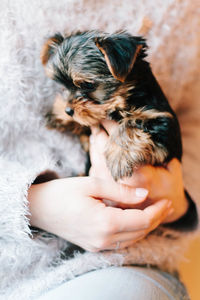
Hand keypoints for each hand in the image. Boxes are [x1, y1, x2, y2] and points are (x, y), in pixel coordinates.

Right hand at [28, 176, 171, 251]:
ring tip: (154, 211)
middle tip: (165, 205)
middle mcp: (103, 239)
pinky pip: (121, 242)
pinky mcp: (93, 246)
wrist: (38, 208)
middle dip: (156, 219)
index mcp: (104, 223)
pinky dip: (133, 232)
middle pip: (140, 232)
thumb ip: (120, 191)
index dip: (157, 211)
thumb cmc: (62, 192)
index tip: (167, 201)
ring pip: (132, 239)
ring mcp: (98, 246)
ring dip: (146, 226)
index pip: (142, 221)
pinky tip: (135, 220)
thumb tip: (144, 196)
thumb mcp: (92, 184)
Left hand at [89, 120, 187, 222]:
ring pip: (96, 160)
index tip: (106, 116)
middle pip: (103, 151)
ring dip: (95, 144)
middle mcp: (121, 181)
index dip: (111, 127)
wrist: (159, 212)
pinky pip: (95, 170)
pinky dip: (94, 157)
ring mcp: (111, 188)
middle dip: (99, 133)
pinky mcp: (105, 191)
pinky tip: (95, 148)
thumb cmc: (168, 188)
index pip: (120, 144)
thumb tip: (143, 132)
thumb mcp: (171, 169)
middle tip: (96, 120)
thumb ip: (159, 152)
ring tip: (94, 130)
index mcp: (138, 174)